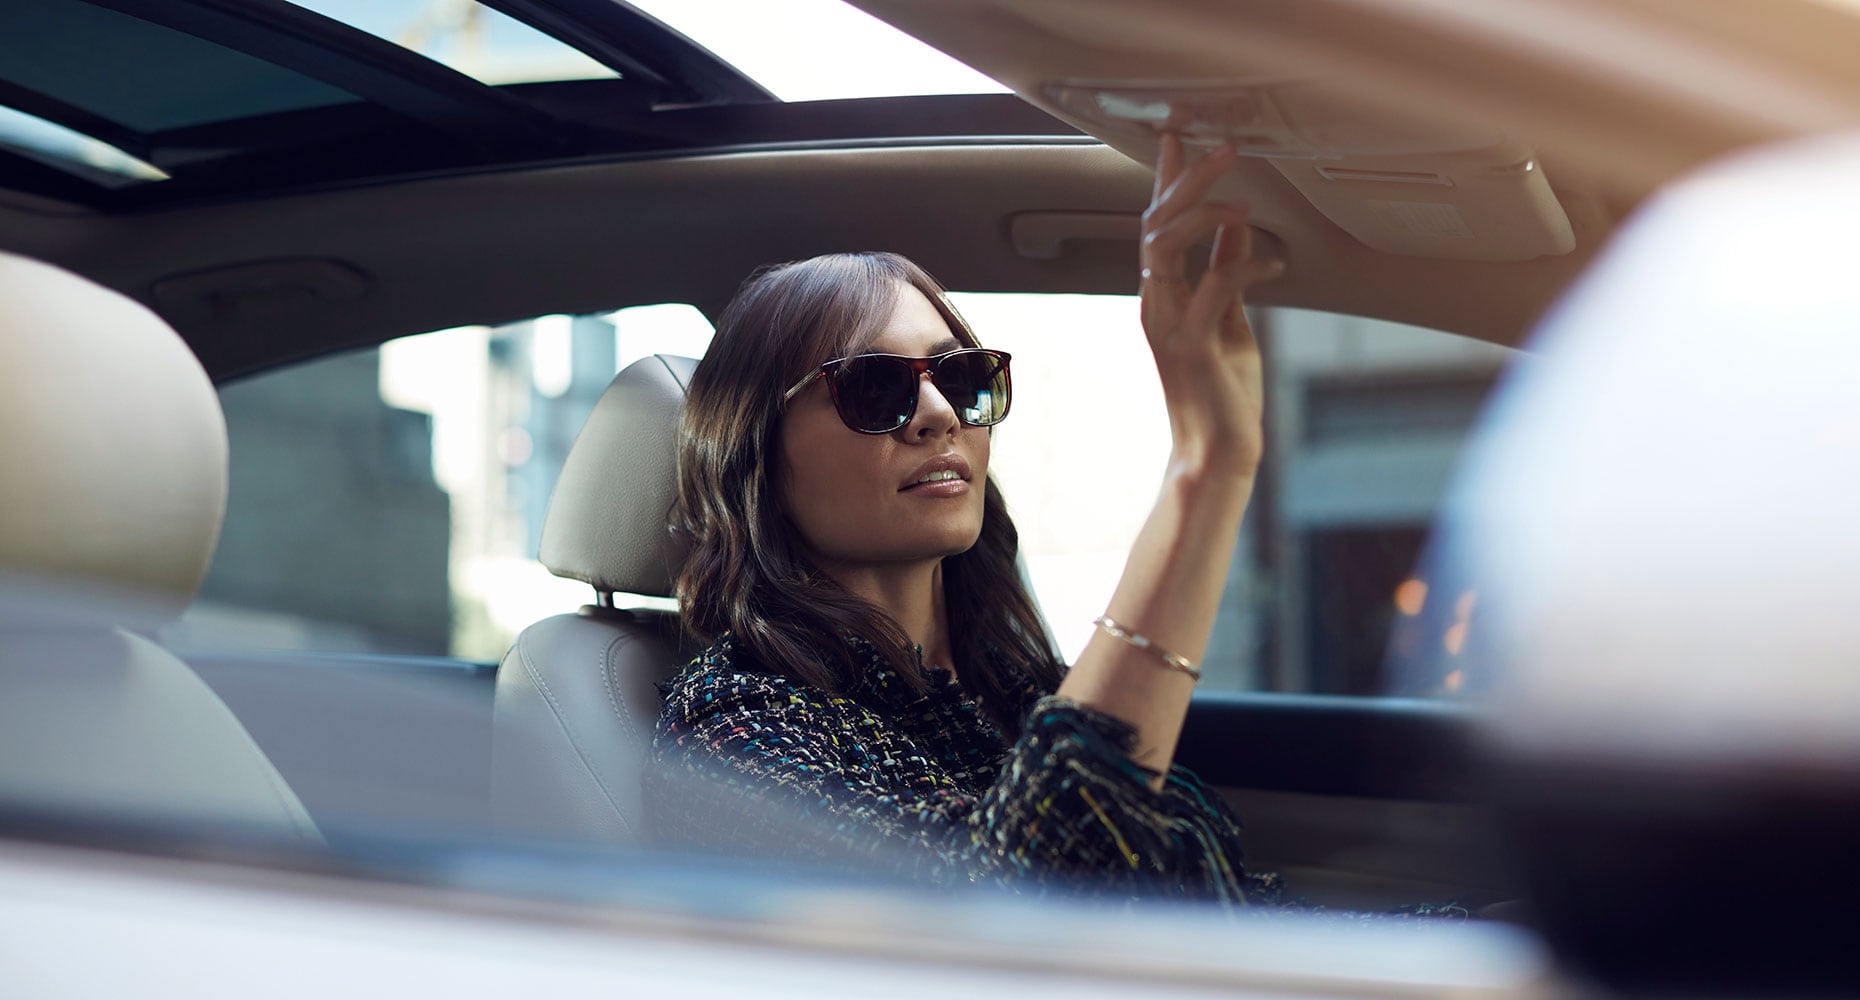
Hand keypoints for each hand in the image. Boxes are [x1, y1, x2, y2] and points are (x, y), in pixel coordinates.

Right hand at [1139, 134, 1282, 477]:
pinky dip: (1245, 264)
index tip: (1176, 136)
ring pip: (1166, 245)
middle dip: (1186, 179)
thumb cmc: (1224, 392)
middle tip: (1222, 147)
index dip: (1166, 178)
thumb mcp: (1229, 319)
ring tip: (1243, 200)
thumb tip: (1238, 227)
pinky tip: (1274, 263)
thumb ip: (1226, 272)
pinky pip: (1215, 286)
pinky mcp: (1193, 345)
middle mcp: (1156, 304)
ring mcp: (1169, 323)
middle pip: (1154, 223)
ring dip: (1204, 212)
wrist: (1220, 450)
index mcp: (1162, 295)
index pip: (1157, 223)